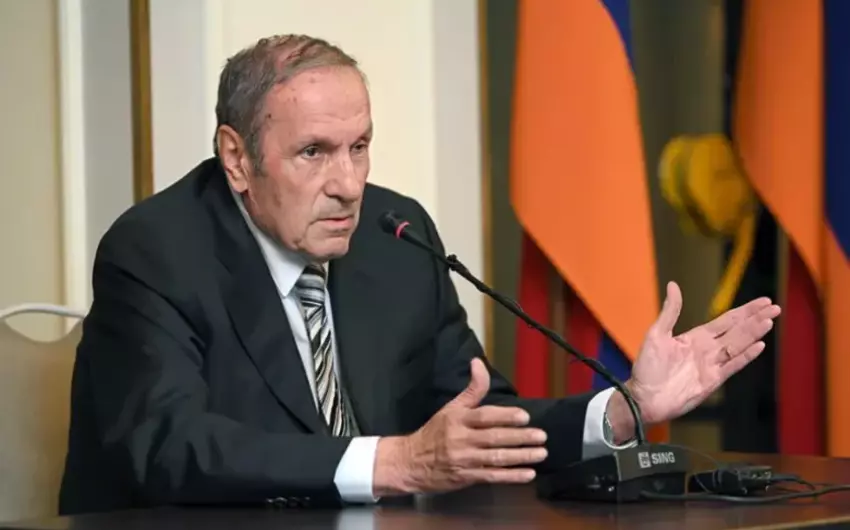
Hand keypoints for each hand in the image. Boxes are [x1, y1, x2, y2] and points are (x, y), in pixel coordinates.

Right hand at [373, 358, 547, 495]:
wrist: (410, 462)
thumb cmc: (434, 432)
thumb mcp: (451, 407)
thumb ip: (471, 389)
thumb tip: (478, 362)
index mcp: (458, 419)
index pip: (484, 416)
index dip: (505, 416)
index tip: (525, 417)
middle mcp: (461, 439)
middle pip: (494, 438)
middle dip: (520, 437)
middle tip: (541, 436)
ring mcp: (464, 460)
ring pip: (496, 458)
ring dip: (520, 456)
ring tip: (540, 453)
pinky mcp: (466, 477)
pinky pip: (492, 476)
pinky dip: (511, 476)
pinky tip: (528, 474)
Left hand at [606, 281, 780, 440]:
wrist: (643, 398)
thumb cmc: (647, 367)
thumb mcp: (656, 334)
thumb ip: (670, 311)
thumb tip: (673, 285)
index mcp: (696, 337)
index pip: (726, 320)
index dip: (745, 311)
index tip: (763, 302)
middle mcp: (707, 350)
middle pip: (737, 331)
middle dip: (756, 319)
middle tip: (775, 308)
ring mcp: (712, 365)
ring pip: (738, 345)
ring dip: (754, 333)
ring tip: (769, 321)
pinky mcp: (712, 381)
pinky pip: (732, 366)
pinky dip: (746, 356)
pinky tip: (759, 346)